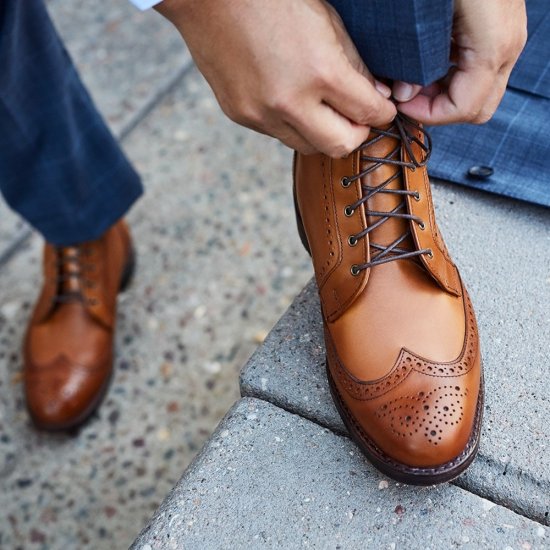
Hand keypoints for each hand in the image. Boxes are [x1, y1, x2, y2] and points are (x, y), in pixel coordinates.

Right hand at [156, 0, 395, 156]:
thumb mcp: (327, 22)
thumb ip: (354, 66)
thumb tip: (376, 97)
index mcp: (320, 71)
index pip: (368, 113)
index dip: (383, 113)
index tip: (383, 109)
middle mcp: (290, 102)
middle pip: (340, 146)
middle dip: (356, 133)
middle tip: (356, 117)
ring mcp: (262, 114)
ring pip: (307, 147)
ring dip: (321, 133)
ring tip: (320, 107)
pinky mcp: (241, 116)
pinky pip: (278, 134)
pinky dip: (291, 123)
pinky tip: (287, 97)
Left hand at [393, 0, 526, 124]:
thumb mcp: (424, 13)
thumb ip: (414, 55)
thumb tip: (404, 91)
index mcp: (493, 46)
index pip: (465, 108)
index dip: (429, 113)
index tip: (401, 102)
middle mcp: (508, 47)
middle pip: (478, 109)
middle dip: (439, 110)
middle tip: (407, 96)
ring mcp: (508, 39)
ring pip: (480, 92)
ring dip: (444, 95)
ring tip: (412, 80)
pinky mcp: (499, 31)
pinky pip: (478, 71)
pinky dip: (451, 77)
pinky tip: (426, 63)